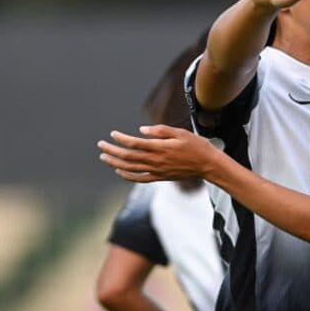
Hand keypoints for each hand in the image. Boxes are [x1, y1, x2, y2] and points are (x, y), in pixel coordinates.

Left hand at [97, 125, 220, 181]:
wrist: (208, 165)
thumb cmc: (196, 146)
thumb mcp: (180, 133)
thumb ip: (160, 131)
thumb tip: (142, 131)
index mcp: (160, 148)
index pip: (135, 144)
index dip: (122, 139)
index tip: (113, 134)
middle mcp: (156, 161)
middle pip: (128, 157)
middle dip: (112, 150)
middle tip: (101, 145)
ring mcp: (157, 171)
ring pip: (131, 168)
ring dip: (115, 162)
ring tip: (104, 157)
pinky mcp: (160, 177)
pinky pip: (140, 179)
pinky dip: (127, 175)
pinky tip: (119, 171)